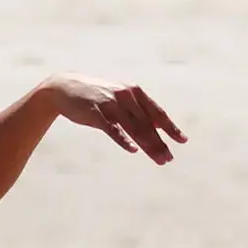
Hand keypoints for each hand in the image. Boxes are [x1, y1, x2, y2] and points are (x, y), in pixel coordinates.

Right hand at [44, 75, 185, 163]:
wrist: (64, 87)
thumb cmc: (96, 95)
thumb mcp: (119, 98)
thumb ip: (137, 110)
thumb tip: (157, 125)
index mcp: (134, 92)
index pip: (157, 113)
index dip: (170, 127)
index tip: (183, 140)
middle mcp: (126, 96)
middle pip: (147, 124)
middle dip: (160, 143)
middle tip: (169, 159)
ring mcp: (111, 104)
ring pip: (134, 128)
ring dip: (148, 145)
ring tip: (159, 159)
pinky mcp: (96, 113)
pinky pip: (112, 129)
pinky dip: (123, 139)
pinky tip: (133, 150)